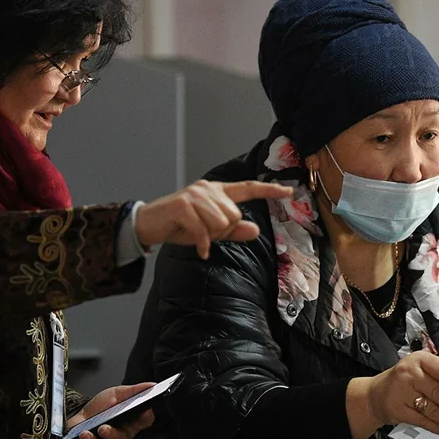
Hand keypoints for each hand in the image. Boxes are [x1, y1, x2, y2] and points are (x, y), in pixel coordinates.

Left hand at [63, 383, 156, 438]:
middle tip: (103, 428)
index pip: (144, 422)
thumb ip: (134, 391)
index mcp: (131, 423)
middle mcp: (120, 437)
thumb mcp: (117, 394)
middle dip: (112, 435)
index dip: (145, 417)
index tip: (144, 411)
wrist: (81, 415)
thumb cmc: (102, 407)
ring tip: (85, 434)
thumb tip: (153, 385)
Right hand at [136, 180, 291, 258]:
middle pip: (234, 215)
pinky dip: (202, 243)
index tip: (289, 191)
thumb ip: (233, 231)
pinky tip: (199, 250)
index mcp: (217, 191)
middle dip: (222, 231)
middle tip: (204, 232)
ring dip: (211, 235)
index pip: (248, 188)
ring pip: (221, 223)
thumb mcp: (210, 231)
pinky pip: (204, 230)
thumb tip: (255, 230)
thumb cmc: (180, 227)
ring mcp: (195, 195)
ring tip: (196, 233)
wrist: (149, 224)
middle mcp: (208, 189)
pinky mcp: (183, 205)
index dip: (269, 190)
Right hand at [347, 352, 438, 438]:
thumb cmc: (406, 381)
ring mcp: (400, 391)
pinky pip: (421, 420)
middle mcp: (409, 373)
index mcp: (420, 359)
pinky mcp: (396, 409)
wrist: (374, 395)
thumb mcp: (420, 371)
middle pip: (438, 392)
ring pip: (431, 409)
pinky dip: (435, 426)